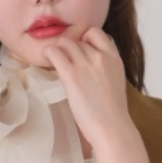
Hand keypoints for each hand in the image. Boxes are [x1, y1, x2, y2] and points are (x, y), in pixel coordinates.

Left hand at [44, 27, 131, 152]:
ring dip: (57, 50)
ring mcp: (86, 65)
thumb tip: (88, 66)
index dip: (84, 39)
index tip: (79, 52)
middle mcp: (100, 56)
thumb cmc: (113, 114)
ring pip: (65, 43)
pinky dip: (48, 53)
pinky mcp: (72, 75)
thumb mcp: (115, 82)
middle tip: (63, 62)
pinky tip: (46, 60)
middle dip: (69, 48)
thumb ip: (104, 69)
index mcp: (114, 57)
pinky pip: (55, 53)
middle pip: (77, 39)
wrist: (112, 129)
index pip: (95, 33)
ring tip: (54, 62)